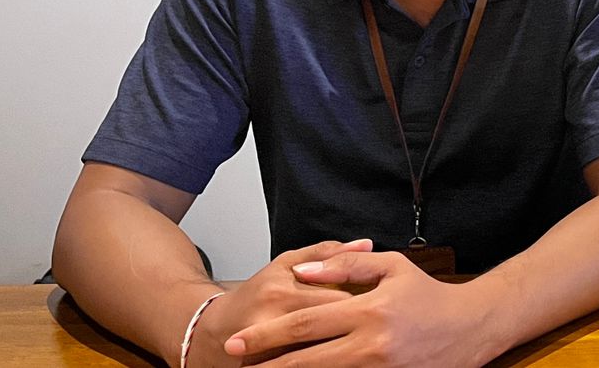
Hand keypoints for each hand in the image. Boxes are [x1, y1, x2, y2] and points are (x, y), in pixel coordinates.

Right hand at [187, 239, 373, 366]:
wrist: (214, 331)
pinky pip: (306, 363)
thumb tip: (367, 243)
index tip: (384, 304)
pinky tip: (340, 354)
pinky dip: (327, 359)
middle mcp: (273, 322)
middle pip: (330, 329)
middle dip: (357, 330)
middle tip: (378, 329)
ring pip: (320, 352)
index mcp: (282, 292)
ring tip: (365, 344)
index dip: (364, 303)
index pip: (336, 300)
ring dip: (344, 349)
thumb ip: (329, 253)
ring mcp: (267, 351)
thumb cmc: (258, 294)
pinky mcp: (266, 365)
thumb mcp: (286, 263)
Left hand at [222, 250, 502, 366]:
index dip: (267, 334)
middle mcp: (372, 343)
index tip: (238, 340)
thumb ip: (346, 267)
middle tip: (236, 363)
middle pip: (305, 359)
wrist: (471, 328)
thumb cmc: (429, 296)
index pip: (305, 323)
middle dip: (266, 364)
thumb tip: (303, 271)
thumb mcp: (393, 268)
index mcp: (369, 310)